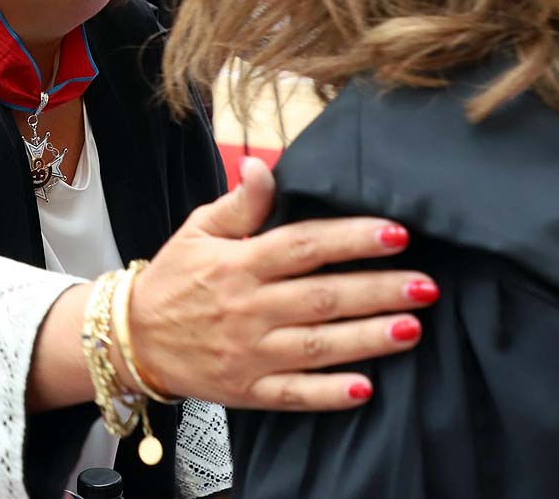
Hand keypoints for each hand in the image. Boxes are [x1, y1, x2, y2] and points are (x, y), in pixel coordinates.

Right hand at [127, 157, 437, 410]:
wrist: (133, 339)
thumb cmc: (174, 277)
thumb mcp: (198, 229)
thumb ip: (239, 202)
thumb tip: (261, 164)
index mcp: (239, 263)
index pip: (303, 246)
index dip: (350, 238)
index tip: (395, 233)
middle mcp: (248, 308)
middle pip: (322, 297)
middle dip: (377, 290)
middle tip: (425, 285)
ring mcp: (249, 352)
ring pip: (317, 346)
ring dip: (368, 338)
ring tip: (412, 328)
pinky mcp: (248, 389)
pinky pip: (294, 394)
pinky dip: (329, 394)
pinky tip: (366, 388)